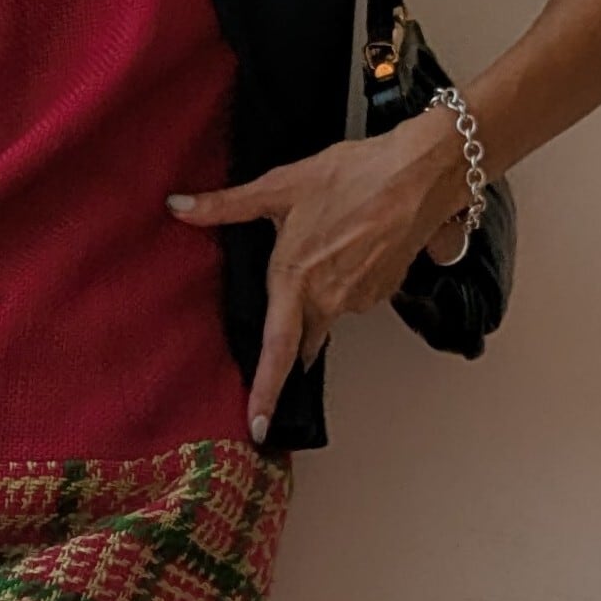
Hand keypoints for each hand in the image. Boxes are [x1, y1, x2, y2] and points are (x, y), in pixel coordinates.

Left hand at [168, 109, 475, 441]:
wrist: (419, 175)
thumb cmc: (355, 176)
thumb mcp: (282, 186)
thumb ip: (227, 205)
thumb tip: (182, 207)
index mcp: (296, 281)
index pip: (277, 352)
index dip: (265, 392)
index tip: (257, 425)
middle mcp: (329, 300)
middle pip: (304, 339)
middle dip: (296, 338)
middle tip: (296, 311)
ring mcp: (359, 299)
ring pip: (330, 312)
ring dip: (322, 293)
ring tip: (328, 246)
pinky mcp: (384, 291)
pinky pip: (355, 295)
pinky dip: (349, 278)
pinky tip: (352, 245)